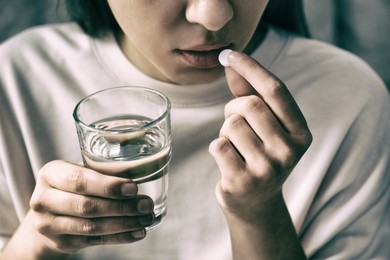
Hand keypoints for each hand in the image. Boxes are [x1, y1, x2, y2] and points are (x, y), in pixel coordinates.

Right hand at [29, 160, 153, 253]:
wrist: (48, 214)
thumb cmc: (73, 186)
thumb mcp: (82, 170)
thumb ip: (105, 170)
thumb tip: (141, 169)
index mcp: (50, 174)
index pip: (79, 181)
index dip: (108, 186)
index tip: (133, 187)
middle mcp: (44, 199)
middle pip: (86, 206)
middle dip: (121, 206)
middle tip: (146, 205)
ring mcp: (49, 224)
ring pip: (91, 226)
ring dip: (124, 223)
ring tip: (146, 219)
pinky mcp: (60, 243)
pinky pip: (94, 241)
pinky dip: (119, 237)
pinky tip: (137, 232)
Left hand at [209, 51, 311, 219]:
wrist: (256, 203)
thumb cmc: (259, 154)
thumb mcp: (264, 126)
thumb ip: (249, 93)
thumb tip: (231, 62)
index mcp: (301, 133)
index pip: (276, 90)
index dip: (251, 67)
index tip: (231, 54)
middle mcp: (289, 151)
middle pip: (249, 105)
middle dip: (233, 108)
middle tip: (235, 122)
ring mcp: (267, 168)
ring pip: (231, 125)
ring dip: (225, 131)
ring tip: (235, 146)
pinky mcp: (243, 181)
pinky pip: (218, 145)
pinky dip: (217, 147)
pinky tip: (228, 161)